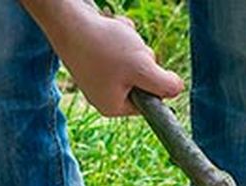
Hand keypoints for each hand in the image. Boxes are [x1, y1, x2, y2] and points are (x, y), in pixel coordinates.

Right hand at [26, 1, 183, 116]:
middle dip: (142, 59)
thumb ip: (165, 85)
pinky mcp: (94, 55)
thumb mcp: (143, 69)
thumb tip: (177, 89)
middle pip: (142, 78)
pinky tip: (109, 28)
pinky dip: (120, 35)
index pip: (148, 103)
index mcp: (113, 106)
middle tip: (128, 50)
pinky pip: (120, 47)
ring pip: (133, 60)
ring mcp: (97, 73)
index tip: (145, 68)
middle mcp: (103, 93)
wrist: (68, 19)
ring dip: (133, 44)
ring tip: (116, 37)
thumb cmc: (104, 47)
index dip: (153, 82)